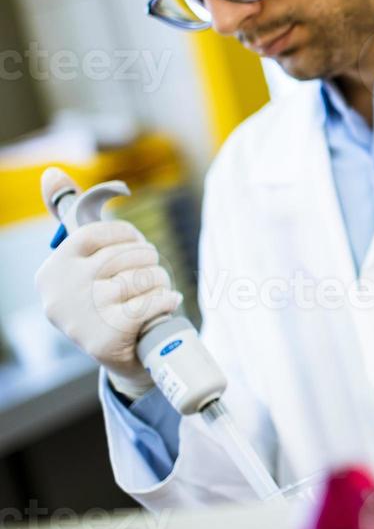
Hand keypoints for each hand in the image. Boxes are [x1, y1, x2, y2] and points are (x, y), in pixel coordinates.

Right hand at [35, 169, 181, 398]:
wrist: (120, 356)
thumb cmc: (106, 298)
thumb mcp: (86, 260)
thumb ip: (72, 213)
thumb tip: (53, 172)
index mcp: (53, 270)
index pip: (98, 234)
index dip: (127, 237)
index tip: (136, 246)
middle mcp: (61, 292)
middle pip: (124, 255)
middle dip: (149, 261)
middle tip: (152, 272)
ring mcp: (82, 316)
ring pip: (140, 278)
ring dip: (159, 281)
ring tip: (158, 289)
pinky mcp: (105, 338)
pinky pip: (150, 303)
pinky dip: (166, 300)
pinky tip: (167, 303)